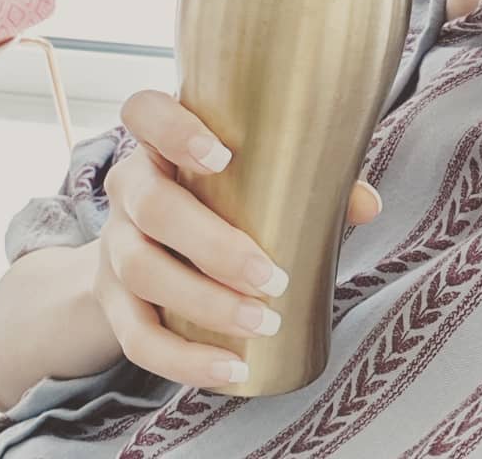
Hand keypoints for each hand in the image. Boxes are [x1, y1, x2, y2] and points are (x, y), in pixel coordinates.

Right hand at [94, 88, 381, 387]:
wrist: (152, 248)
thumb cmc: (220, 198)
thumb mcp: (252, 177)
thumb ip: (311, 179)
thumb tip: (367, 205)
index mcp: (159, 142)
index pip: (144, 111)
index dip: (173, 128)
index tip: (221, 156)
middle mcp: (129, 187)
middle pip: (151, 205)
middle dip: (212, 245)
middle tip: (271, 275)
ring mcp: (114, 245)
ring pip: (141, 271)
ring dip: (205, 303)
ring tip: (263, 322)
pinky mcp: (113, 303)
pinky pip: (135, 338)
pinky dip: (182, 360)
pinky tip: (230, 370)